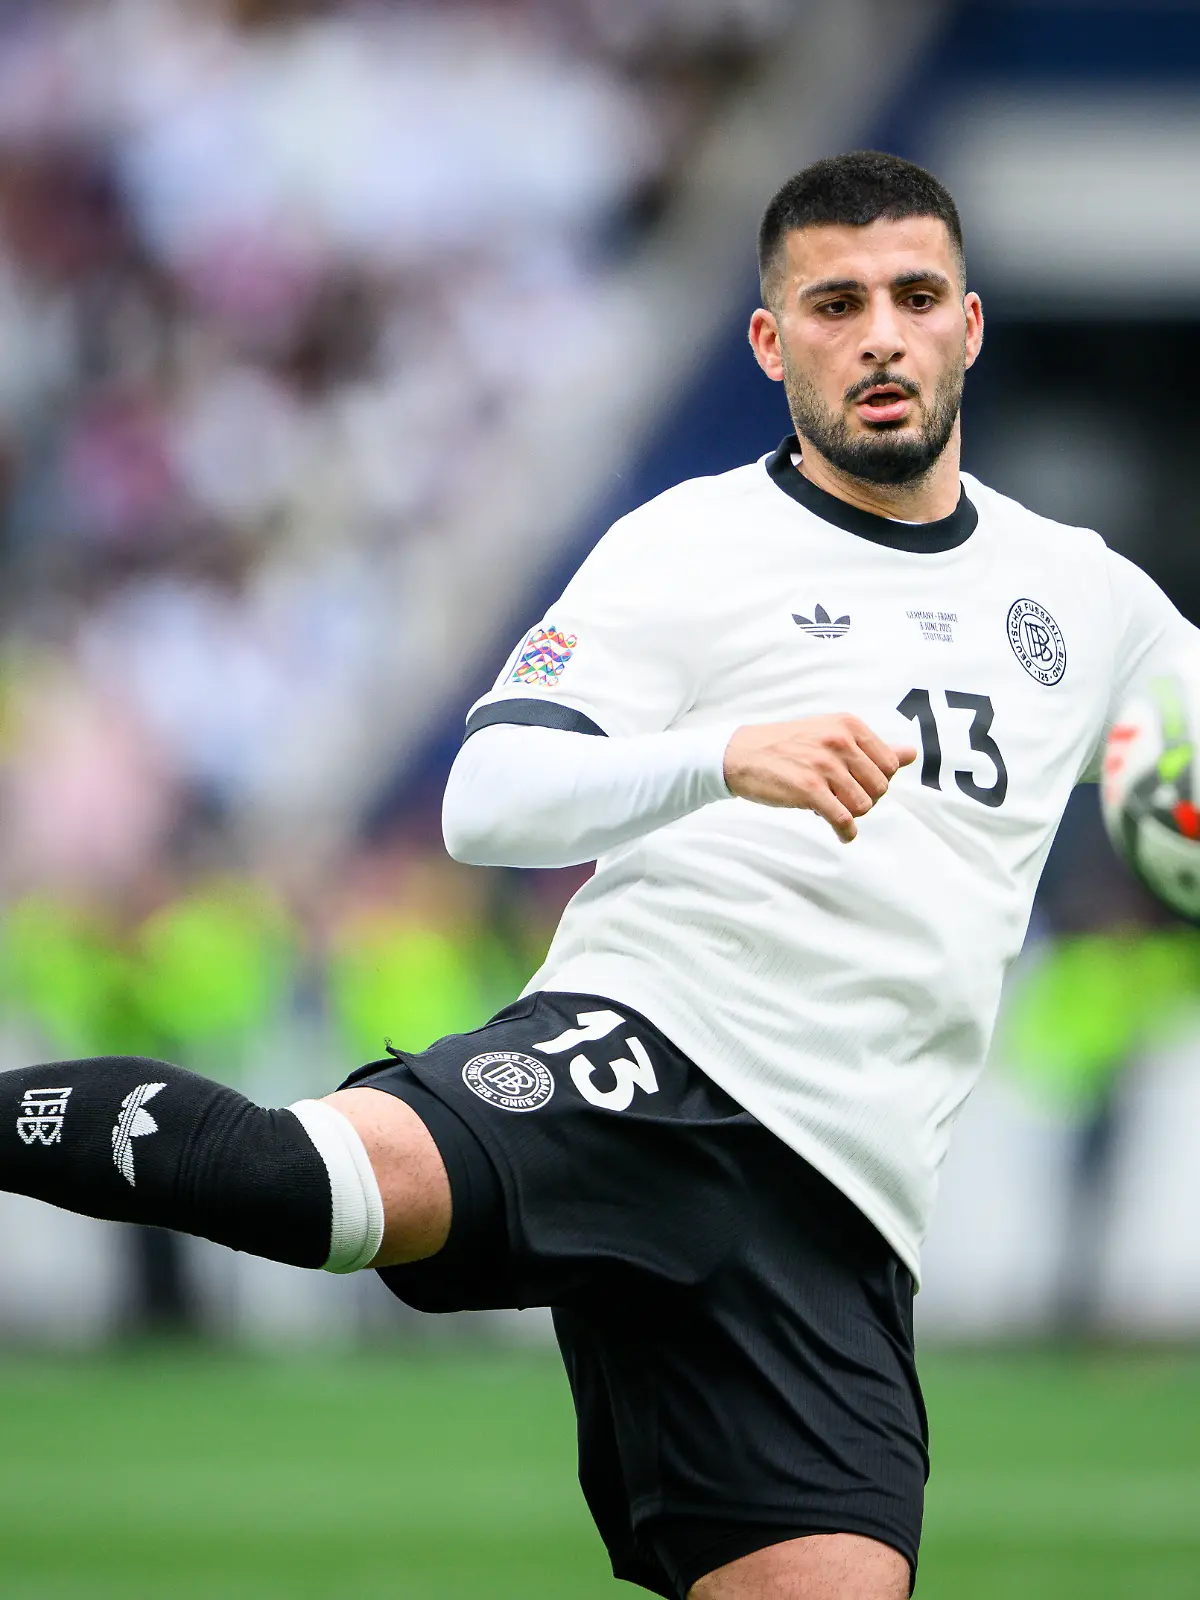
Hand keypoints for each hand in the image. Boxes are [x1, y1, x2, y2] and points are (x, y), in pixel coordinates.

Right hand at [722, 715, 916, 842]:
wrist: (740, 754)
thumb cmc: (786, 745)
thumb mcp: (830, 735)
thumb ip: (872, 747)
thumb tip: (911, 754)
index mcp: (848, 726)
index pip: (889, 764)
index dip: (875, 781)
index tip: (856, 785)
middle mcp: (840, 742)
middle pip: (880, 787)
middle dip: (865, 799)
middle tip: (842, 800)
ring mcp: (824, 765)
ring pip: (864, 805)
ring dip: (851, 815)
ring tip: (833, 809)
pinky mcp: (809, 789)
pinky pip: (844, 819)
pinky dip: (846, 832)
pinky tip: (841, 834)